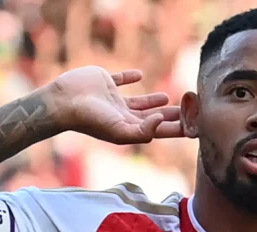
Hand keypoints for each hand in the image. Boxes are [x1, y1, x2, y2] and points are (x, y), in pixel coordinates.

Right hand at [52, 66, 182, 143]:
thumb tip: (162, 122)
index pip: (158, 130)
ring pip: (139, 102)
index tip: (193, 125)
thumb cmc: (90, 120)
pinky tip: (139, 75)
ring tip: (167, 98)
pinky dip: (129, 78)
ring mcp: (113, 99)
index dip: (175, 128)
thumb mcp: (120, 130)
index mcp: (128, 128)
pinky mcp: (105, 82)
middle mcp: (122, 115)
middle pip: (152, 117)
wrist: (63, 102)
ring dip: (153, 101)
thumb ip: (144, 130)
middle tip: (187, 113)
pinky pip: (121, 79)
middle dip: (169, 117)